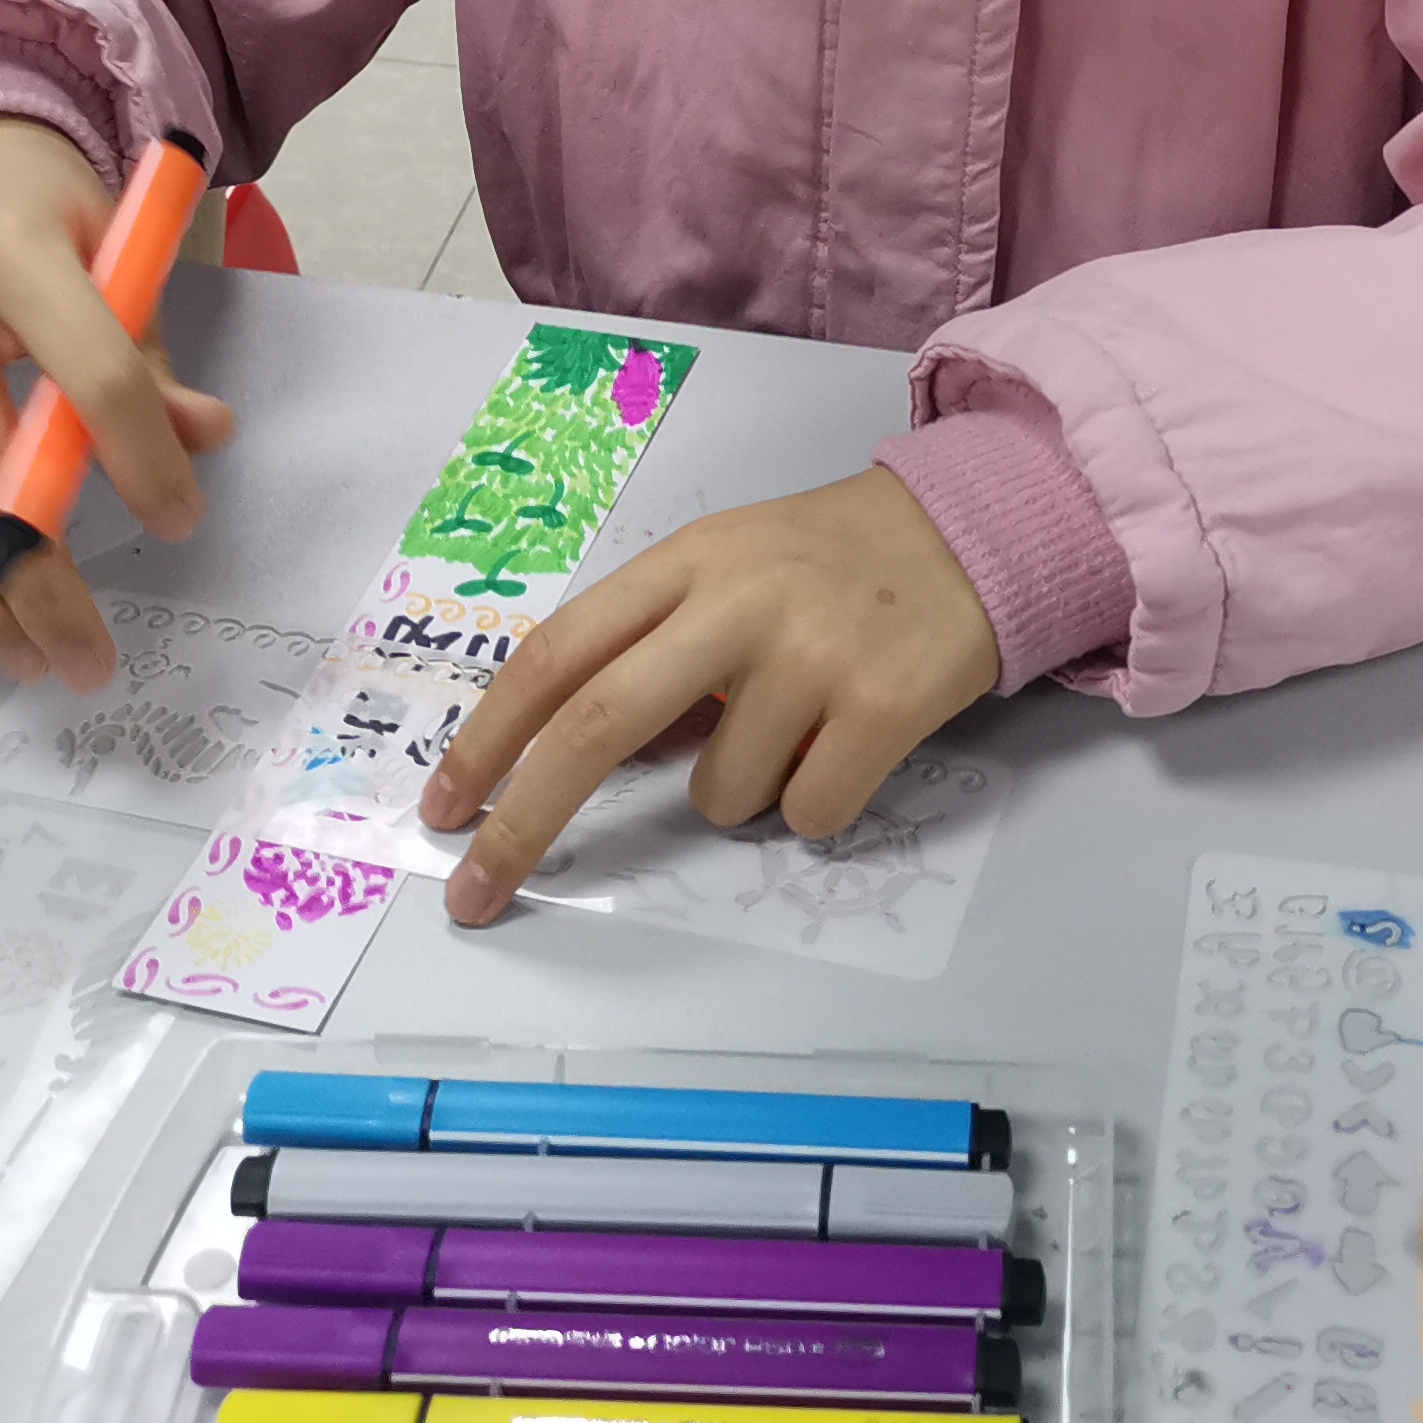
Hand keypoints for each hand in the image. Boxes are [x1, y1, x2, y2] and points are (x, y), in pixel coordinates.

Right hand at [0, 114, 234, 690]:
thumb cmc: (40, 211)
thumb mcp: (116, 247)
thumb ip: (150, 354)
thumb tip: (206, 441)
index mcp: (9, 252)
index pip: (86, 376)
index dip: (141, 460)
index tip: (181, 521)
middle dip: (39, 579)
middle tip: (89, 657)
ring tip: (27, 658)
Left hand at [415, 468, 1000, 924]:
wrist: (978, 531)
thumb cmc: (832, 562)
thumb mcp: (729, 567)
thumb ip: (653, 641)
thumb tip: (573, 757)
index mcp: (685, 563)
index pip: (557, 653)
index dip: (488, 736)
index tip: (444, 807)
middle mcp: (737, 601)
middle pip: (598, 725)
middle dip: (525, 823)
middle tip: (478, 891)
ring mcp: (811, 653)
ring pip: (720, 794)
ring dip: (744, 792)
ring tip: (801, 726)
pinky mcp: (885, 705)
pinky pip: (808, 814)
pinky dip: (820, 804)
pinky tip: (852, 744)